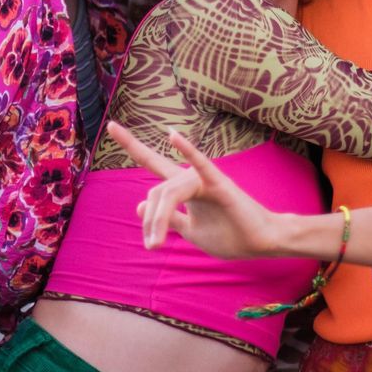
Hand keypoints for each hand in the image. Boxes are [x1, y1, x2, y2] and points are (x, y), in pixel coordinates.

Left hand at [109, 122, 278, 259]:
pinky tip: (174, 137)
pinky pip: (201, 166)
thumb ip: (169, 218)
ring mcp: (205, 180)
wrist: (260, 243)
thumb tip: (138, 206)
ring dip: (159, 219)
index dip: (132, 144)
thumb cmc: (230, 234)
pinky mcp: (221, 185)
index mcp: (183, 187)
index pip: (153, 162)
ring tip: (157, 244)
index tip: (111, 126)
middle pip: (157, 191)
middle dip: (150, 220)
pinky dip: (188, 151)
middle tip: (152, 246)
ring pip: (169, 192)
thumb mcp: (191, 230)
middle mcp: (191, 178)